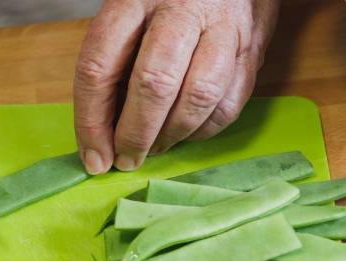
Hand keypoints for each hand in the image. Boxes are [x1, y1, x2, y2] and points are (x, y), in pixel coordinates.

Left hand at [74, 0, 280, 173]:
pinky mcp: (254, 43)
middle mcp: (181, 7)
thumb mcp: (130, 13)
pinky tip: (186, 133)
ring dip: (171, 136)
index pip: (99, 67)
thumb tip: (101, 137)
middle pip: (153, 84)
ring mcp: (223, 25)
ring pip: (197, 96)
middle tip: (126, 161)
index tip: (94, 156)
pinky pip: (230, 102)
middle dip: (135, 136)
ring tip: (155, 148)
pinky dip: (204, 129)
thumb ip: (114, 65)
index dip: (91, 122)